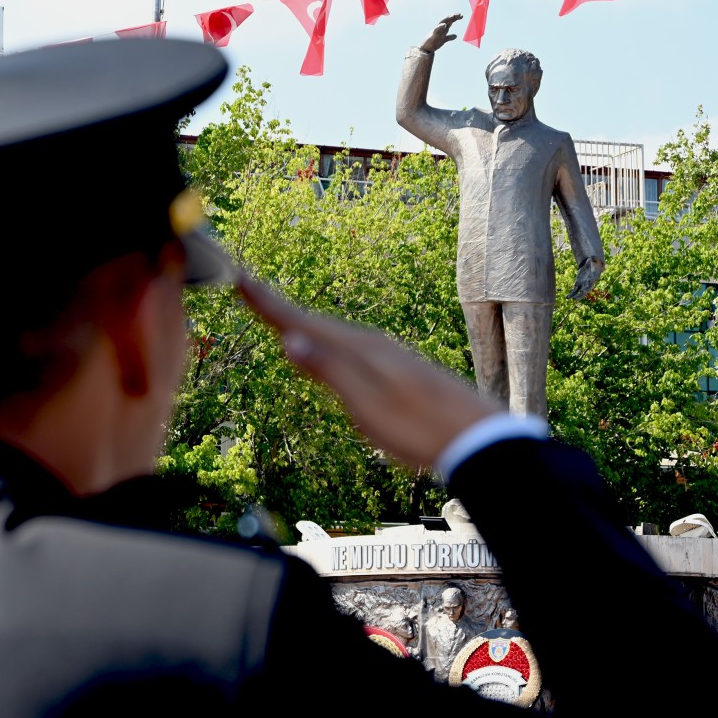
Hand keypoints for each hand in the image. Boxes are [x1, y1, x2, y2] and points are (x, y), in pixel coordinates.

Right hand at [236, 275, 500, 470]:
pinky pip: (348, 344)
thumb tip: (288, 341)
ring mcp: (386, 355)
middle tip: (248, 288)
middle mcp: (371, 344)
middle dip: (278, 306)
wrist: (478, 439)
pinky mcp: (397, 368)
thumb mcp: (367, 406)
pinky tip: (328, 347)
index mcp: (358, 350)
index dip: (267, 304)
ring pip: (332, 332)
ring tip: (279, 314)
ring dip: (301, 321)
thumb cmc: (420, 428)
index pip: (301, 322)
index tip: (239, 279)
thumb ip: (329, 372)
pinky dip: (325, 338)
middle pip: (314, 321)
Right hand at [419, 14, 461, 53]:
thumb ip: (449, 37)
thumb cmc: (434, 43)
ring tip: (453, 16)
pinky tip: (444, 25)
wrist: (426, 49)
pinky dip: (440, 27)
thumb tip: (456, 36)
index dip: (455, 18)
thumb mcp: (444, 39)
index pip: (450, 21)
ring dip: (447, 18)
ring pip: (442, 22)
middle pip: (447, 20)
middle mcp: (440, 28)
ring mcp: (436, 30)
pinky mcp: (432, 35)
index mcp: (443, 29)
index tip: (462, 16)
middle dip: (453, 16)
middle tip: (459, 14)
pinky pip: (436, 30)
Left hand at [567, 257, 603, 300]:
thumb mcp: (593, 260)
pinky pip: (575, 291)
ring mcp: (584, 284)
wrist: (591, 266)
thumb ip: (593, 260)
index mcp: (594, 276)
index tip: (591, 280)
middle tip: (583, 292)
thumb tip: (592, 257)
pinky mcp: (578, 285)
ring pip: (582, 292)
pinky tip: (567, 297)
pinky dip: (572, 294)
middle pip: (588, 287)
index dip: (592, 280)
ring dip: (578, 296)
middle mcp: (589, 282)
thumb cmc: (593, 263)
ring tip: (574, 299)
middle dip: (585, 290)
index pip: (594, 279)